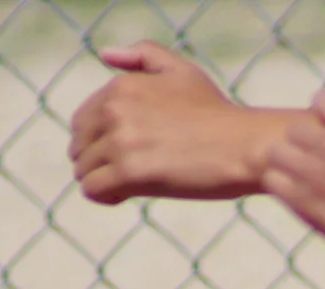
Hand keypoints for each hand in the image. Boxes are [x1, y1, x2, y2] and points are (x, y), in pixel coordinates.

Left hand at [70, 44, 275, 203]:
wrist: (245, 146)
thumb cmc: (218, 113)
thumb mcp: (181, 71)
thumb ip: (142, 56)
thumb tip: (105, 55)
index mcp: (120, 87)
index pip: (82, 121)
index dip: (99, 142)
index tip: (127, 154)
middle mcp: (114, 110)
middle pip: (79, 147)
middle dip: (98, 163)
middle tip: (130, 173)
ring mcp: (120, 142)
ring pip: (84, 171)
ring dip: (103, 182)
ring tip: (133, 185)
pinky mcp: (130, 172)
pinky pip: (93, 190)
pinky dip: (105, 197)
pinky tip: (127, 196)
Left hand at [262, 91, 324, 279]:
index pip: (322, 99)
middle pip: (295, 128)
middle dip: (305, 145)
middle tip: (319, 166)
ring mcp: (314, 172)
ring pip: (275, 152)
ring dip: (288, 165)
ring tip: (306, 182)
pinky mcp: (303, 201)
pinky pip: (272, 181)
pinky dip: (283, 188)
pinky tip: (302, 200)